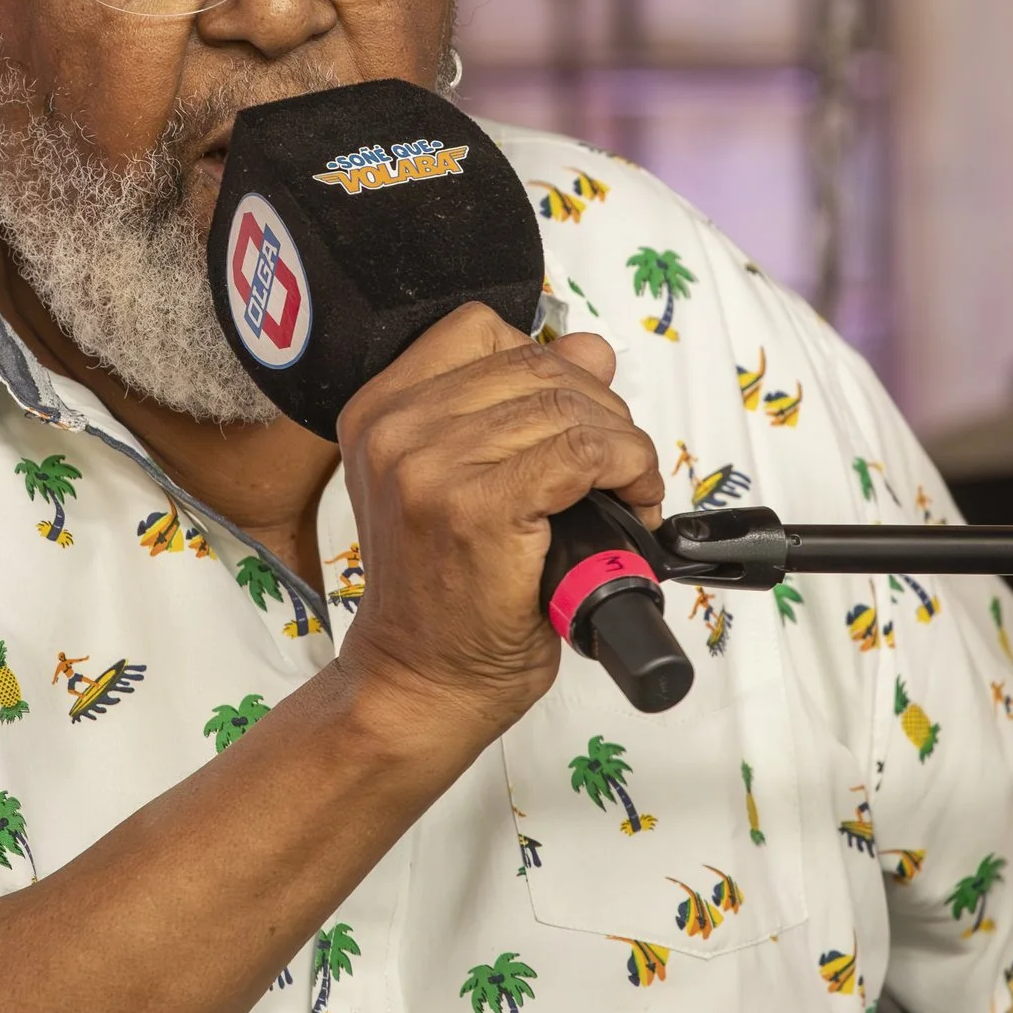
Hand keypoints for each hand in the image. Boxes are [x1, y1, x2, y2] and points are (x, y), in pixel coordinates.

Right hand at [329, 304, 665, 745]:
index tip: (574, 413)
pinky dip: (628, 470)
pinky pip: (583, 454)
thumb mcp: (467, 479)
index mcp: (379, 409)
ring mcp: (428, 464)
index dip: (547, 361)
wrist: (421, 684)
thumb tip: (589, 348)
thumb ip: (517, 406)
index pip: (480, 328)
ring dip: (622, 444)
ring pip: (568, 406)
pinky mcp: (474, 506)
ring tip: (629, 489)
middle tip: (618, 465)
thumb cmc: (445, 595)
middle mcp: (393, 427)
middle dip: (599, 409)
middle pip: (534, 362)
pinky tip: (633, 503)